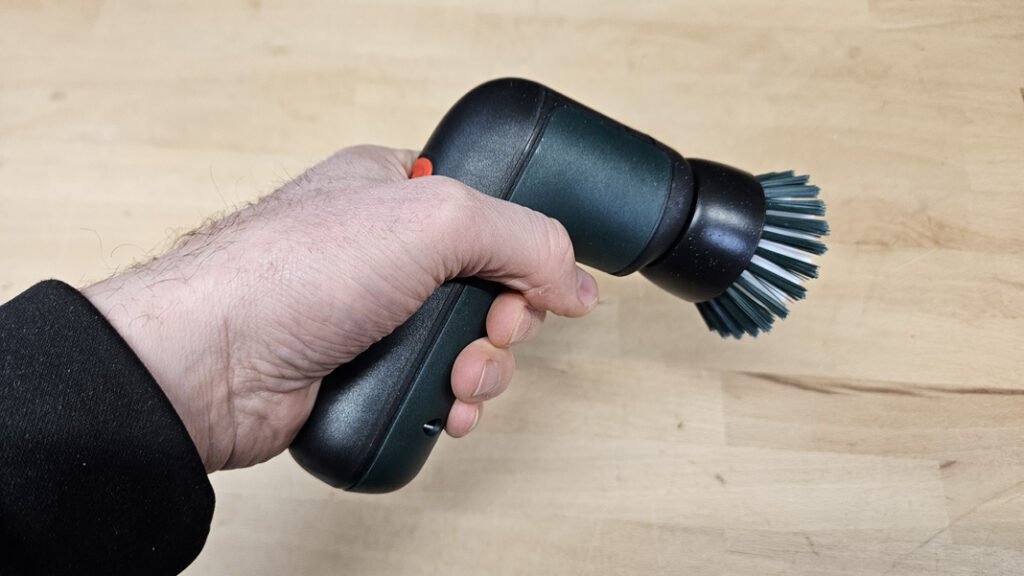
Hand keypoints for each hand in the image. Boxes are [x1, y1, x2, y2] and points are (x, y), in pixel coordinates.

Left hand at [82, 146, 597, 471]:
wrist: (212, 365)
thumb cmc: (291, 274)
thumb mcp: (434, 221)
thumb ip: (524, 239)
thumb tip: (576, 280)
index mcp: (393, 188)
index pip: (488, 210)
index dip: (521, 252)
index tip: (532, 284)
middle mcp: (382, 248)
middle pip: (486, 284)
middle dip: (505, 321)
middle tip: (494, 333)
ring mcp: (370, 313)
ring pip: (465, 341)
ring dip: (482, 369)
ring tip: (462, 380)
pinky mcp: (361, 369)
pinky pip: (433, 385)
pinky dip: (454, 402)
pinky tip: (449, 409)